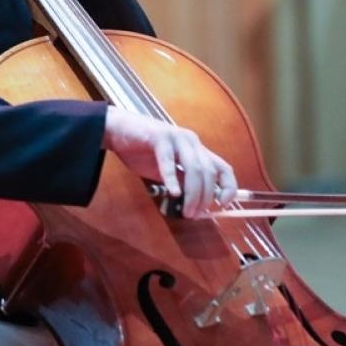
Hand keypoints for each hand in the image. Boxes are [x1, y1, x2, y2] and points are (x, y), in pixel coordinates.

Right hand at [102, 107, 237, 219]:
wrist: (116, 130)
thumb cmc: (142, 150)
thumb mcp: (167, 171)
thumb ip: (182, 181)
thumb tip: (196, 204)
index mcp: (197, 149)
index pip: (223, 168)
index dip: (229, 187)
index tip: (223, 205)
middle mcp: (191, 141)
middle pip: (208, 172)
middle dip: (205, 197)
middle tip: (195, 215)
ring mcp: (176, 137)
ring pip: (194, 168)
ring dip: (193, 193)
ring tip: (186, 211)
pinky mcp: (159, 137)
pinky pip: (168, 160)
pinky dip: (171, 178)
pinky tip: (172, 192)